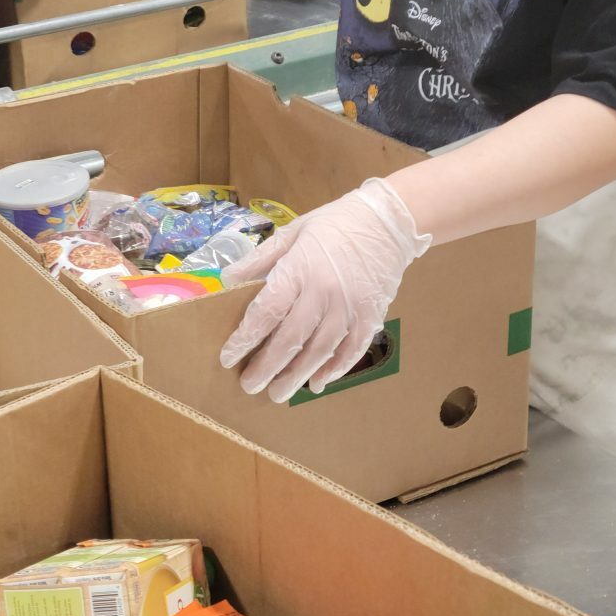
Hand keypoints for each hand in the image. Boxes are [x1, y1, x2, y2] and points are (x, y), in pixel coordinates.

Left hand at [218, 178, 430, 402]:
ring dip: (297, 375)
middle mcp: (323, 292)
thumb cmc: (334, 225)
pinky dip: (334, 369)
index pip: (266, 312)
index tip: (228, 358)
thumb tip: (227, 280)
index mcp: (299, 269)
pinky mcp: (371, 316)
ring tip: (278, 393)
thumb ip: (260, 259)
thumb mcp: (292, 232)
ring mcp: (350, 308)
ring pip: (319, 351)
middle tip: (250, 386)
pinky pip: (351, 350)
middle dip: (267, 367)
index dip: (245, 339)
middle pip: (290, 339)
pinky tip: (318, 382)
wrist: (388, 222)